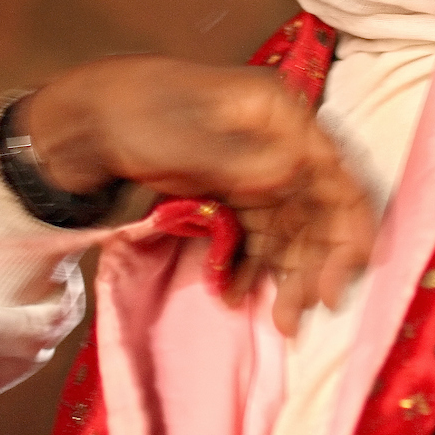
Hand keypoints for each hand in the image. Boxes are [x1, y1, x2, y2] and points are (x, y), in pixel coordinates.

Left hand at [24, 55, 375, 335]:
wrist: (87, 119)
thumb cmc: (135, 113)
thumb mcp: (187, 138)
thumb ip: (243, 160)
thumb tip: (296, 178)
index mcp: (279, 113)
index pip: (335, 175)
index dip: (346, 231)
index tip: (336, 283)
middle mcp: (280, 140)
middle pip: (320, 208)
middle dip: (316, 263)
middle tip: (300, 313)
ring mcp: (259, 166)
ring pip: (292, 228)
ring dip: (289, 274)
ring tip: (281, 321)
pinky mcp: (235, 190)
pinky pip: (259, 233)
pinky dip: (252, 265)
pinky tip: (234, 295)